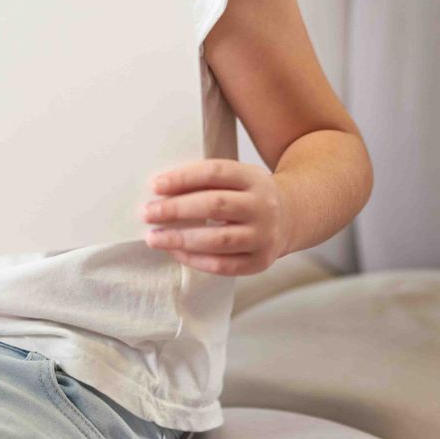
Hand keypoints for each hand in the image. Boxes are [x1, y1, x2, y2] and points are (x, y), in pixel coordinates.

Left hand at [140, 159, 292, 276]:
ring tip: (154, 238)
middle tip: (148, 213)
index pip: (215, 173)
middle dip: (177, 209)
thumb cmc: (250, 196)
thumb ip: (208, 182)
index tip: (155, 185)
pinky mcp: (260, 262)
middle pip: (216, 205)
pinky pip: (223, 265)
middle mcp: (262, 206)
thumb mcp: (238, 178)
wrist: (292, 217)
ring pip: (219, 239)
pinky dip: (195, 260)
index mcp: (253, 178)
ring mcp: (263, 236)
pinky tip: (175, 252)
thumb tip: (161, 190)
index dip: (183, 178)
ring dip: (181, 239)